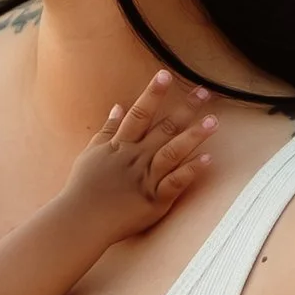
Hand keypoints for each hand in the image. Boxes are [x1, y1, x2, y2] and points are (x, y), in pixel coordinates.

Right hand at [62, 72, 214, 240]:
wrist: (80, 220)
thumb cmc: (83, 187)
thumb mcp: (91, 153)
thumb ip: (107, 130)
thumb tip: (118, 107)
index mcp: (121, 146)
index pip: (140, 114)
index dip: (153, 94)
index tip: (166, 74)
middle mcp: (136, 158)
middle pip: (164, 128)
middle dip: (185, 109)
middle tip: (205, 91)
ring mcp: (146, 178)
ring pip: (173, 152)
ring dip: (194, 136)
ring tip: (214, 121)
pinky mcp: (155, 200)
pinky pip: (175, 183)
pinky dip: (191, 171)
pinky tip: (208, 160)